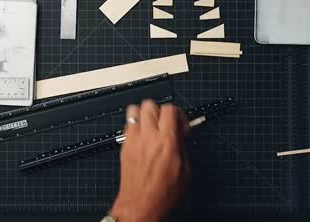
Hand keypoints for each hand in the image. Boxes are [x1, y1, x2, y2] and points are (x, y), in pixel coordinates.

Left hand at [110, 100, 189, 221]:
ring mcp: (134, 139)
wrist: (140, 204)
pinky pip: (128, 124)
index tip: (180, 125)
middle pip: (150, 105)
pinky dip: (135, 124)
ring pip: (135, 110)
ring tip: (151, 125)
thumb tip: (180, 133)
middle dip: (160, 110)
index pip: (170, 109)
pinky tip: (142, 135)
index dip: (177, 113)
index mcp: (167, 142)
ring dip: (145, 114)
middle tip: (165, 122)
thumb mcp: (185, 170)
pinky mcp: (125, 145)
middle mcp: (148, 137)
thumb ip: (182, 146)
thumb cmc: (162, 192)